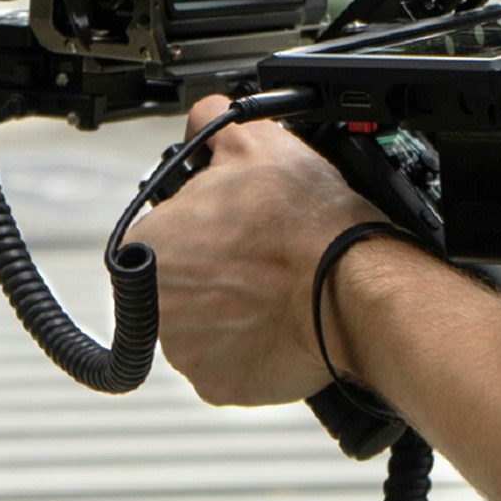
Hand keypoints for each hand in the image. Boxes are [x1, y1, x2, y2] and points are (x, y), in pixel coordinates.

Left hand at [128, 95, 381, 406]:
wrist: (351, 286)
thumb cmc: (303, 222)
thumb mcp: (256, 142)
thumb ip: (213, 124)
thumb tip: (203, 115)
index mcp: (150, 247)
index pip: (159, 235)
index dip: (198, 225)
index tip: (229, 224)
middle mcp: (156, 306)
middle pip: (177, 282)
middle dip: (211, 268)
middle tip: (255, 253)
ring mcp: (186, 351)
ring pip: (200, 324)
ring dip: (228, 308)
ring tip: (271, 286)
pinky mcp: (217, 385)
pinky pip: (225, 362)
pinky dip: (246, 346)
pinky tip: (275, 320)